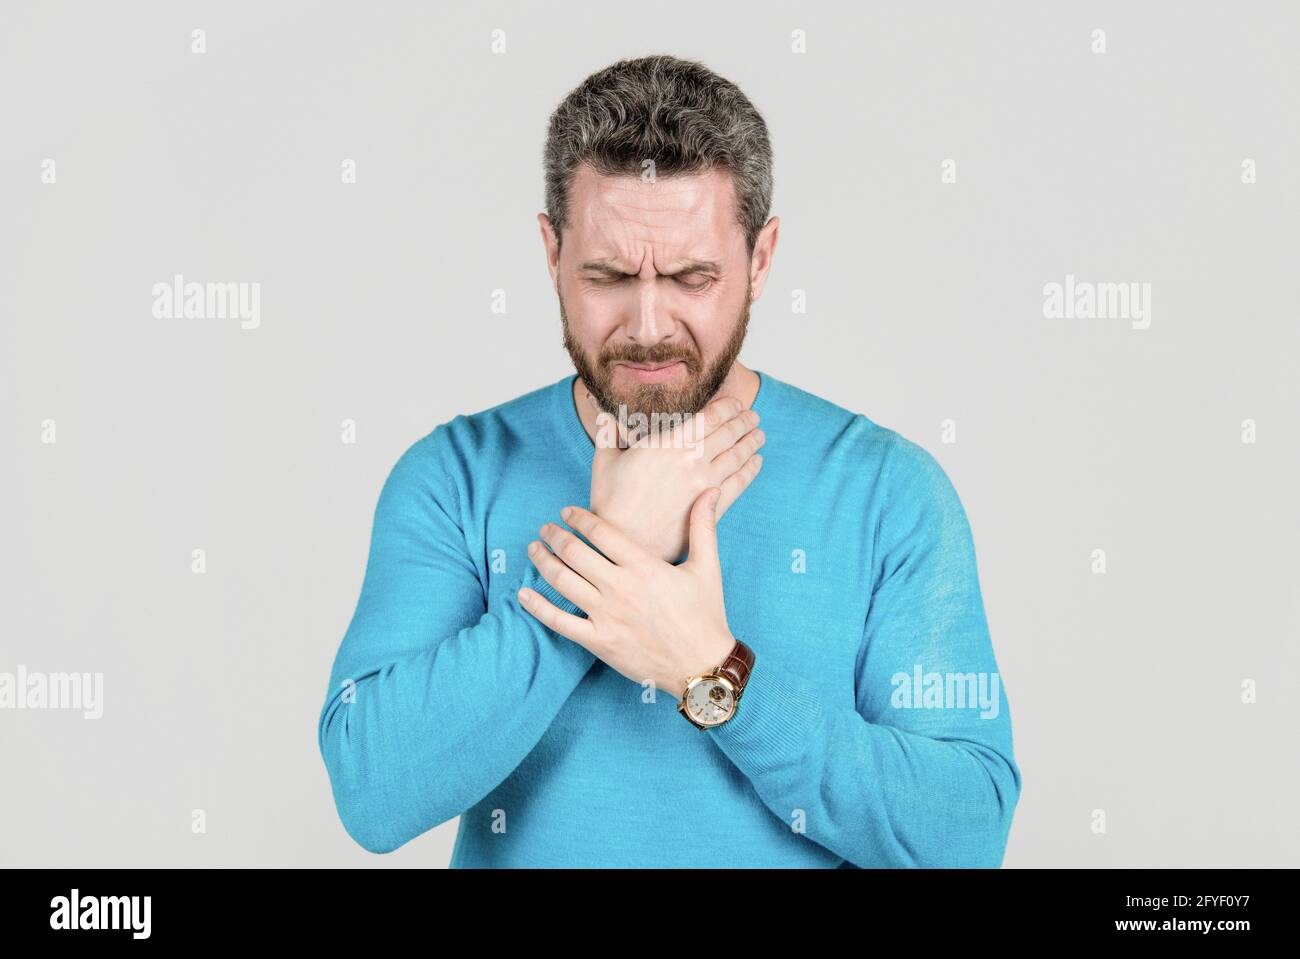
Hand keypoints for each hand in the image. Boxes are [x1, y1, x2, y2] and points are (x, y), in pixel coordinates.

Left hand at [518, 491, 735, 700]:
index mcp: (645, 566)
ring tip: (534, 549)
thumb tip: (711, 491)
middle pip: (575, 552)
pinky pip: (559, 621)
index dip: (579, 518)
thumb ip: (703, 527)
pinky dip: (537, 606)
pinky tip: (523, 594)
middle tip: (545, 528)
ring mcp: (607, 616)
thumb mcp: (707, 567)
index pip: (601, 532)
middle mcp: (621, 588)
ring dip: (542, 561)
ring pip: (563, 581)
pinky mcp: (598, 641)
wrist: (702, 666)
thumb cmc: (705, 616)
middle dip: (554, 535)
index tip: (566, 511)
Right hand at [588, 391, 764, 563]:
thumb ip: (607, 430)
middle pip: (728, 433)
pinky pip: (738, 483)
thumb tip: (597, 405)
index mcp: (669, 443)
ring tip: (759, 435)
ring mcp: (705, 484)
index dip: (727, 406)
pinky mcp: (711, 508)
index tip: (735, 403)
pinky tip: (755, 463)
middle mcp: (692, 460)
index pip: (710, 416)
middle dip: (744, 421)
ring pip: (737, 456)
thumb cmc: (611, 503)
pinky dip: (750, 471)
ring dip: (751, 442)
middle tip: (753, 416)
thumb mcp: (604, 460)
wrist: (625, 542)